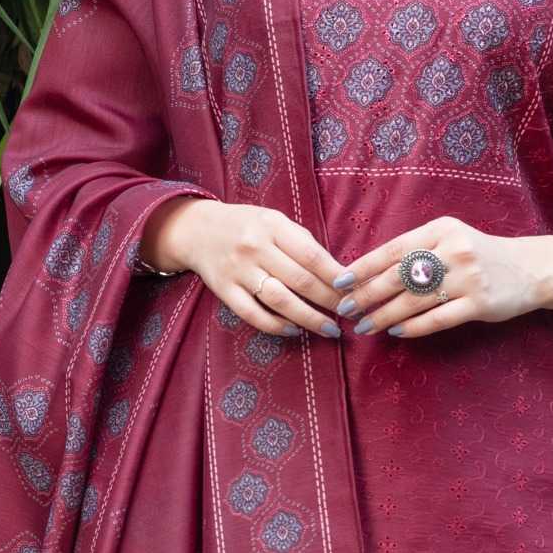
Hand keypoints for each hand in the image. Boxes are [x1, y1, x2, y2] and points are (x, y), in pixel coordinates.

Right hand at [151, 198, 347, 339]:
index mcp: (272, 226)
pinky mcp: (224, 290)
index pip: (312, 255)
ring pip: (280, 301)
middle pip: (301, 281)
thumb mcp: (275, 221)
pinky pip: (253, 314)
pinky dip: (276, 326)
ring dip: (309, 318)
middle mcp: (255, 248)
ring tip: (330, 329)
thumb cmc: (247, 226)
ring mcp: (238, 271)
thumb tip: (338, 273)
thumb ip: (302, 243)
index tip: (354, 290)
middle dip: (330, 300)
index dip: (336, 276)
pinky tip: (295, 330)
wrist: (197, 230)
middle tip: (350, 314)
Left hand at [334, 216, 545, 338]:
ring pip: (414, 300)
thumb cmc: (478, 255)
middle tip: (345, 309)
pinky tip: (396, 332)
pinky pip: (438, 319)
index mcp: (441, 229)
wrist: (528, 268)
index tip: (339, 282)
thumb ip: (416, 250)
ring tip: (365, 326)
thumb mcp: (449, 239)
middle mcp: (454, 250)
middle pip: (399, 276)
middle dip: (367, 295)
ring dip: (384, 316)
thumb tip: (368, 273)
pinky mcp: (480, 304)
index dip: (363, 267)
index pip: (393, 249)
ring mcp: (468, 278)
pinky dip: (413, 327)